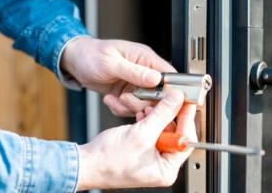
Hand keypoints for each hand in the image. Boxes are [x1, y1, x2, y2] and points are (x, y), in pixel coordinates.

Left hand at [62, 37, 175, 116]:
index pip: (169, 76)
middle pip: (159, 95)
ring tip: (115, 98)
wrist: (75, 62)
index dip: (170, 91)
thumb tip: (156, 79)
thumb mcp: (111, 63)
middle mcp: (145, 72)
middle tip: (126, 98)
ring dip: (129, 106)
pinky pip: (132, 109)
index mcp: (146, 58)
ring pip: (145, 105)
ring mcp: (137, 85)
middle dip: (143, 102)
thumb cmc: (91, 55)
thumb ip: (135, 72)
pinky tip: (110, 100)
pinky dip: (120, 109)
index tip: (161, 102)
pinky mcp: (129, 94)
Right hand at [76, 90, 197, 189]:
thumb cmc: (107, 161)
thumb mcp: (141, 133)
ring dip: (157, 117)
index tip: (186, 103)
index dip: (186, 119)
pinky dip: (148, 122)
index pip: (186, 141)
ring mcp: (151, 159)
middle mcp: (161, 166)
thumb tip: (177, 100)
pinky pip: (151, 132)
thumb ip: (162, 114)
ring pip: (163, 131)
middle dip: (168, 116)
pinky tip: (142, 115)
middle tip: (168, 101)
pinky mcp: (142, 151)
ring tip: (149, 109)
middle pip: (175, 134)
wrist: (85, 163)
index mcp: (167, 170)